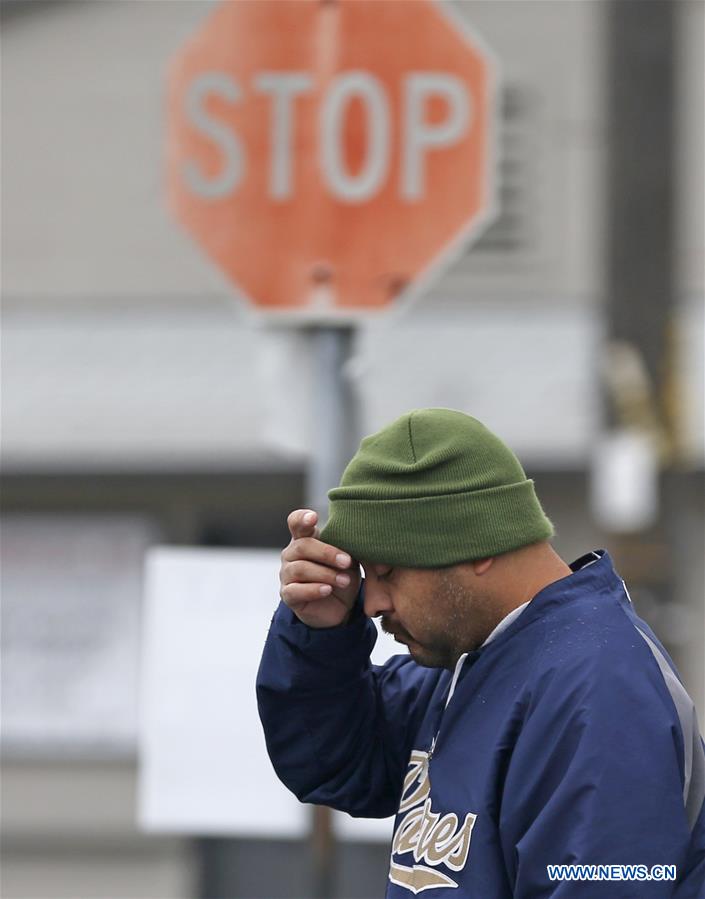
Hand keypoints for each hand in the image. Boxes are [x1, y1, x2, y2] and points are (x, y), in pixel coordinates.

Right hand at [279, 508, 360, 628]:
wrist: (339, 606)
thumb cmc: (341, 573)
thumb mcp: (348, 558)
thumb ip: (347, 546)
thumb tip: (360, 537)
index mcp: (305, 538)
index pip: (296, 522)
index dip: (302, 518)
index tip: (314, 518)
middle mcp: (291, 554)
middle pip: (302, 546)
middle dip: (327, 553)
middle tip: (347, 562)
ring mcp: (287, 574)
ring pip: (300, 568)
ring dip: (326, 574)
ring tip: (344, 581)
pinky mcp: (288, 595)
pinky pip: (295, 590)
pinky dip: (313, 589)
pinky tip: (328, 590)